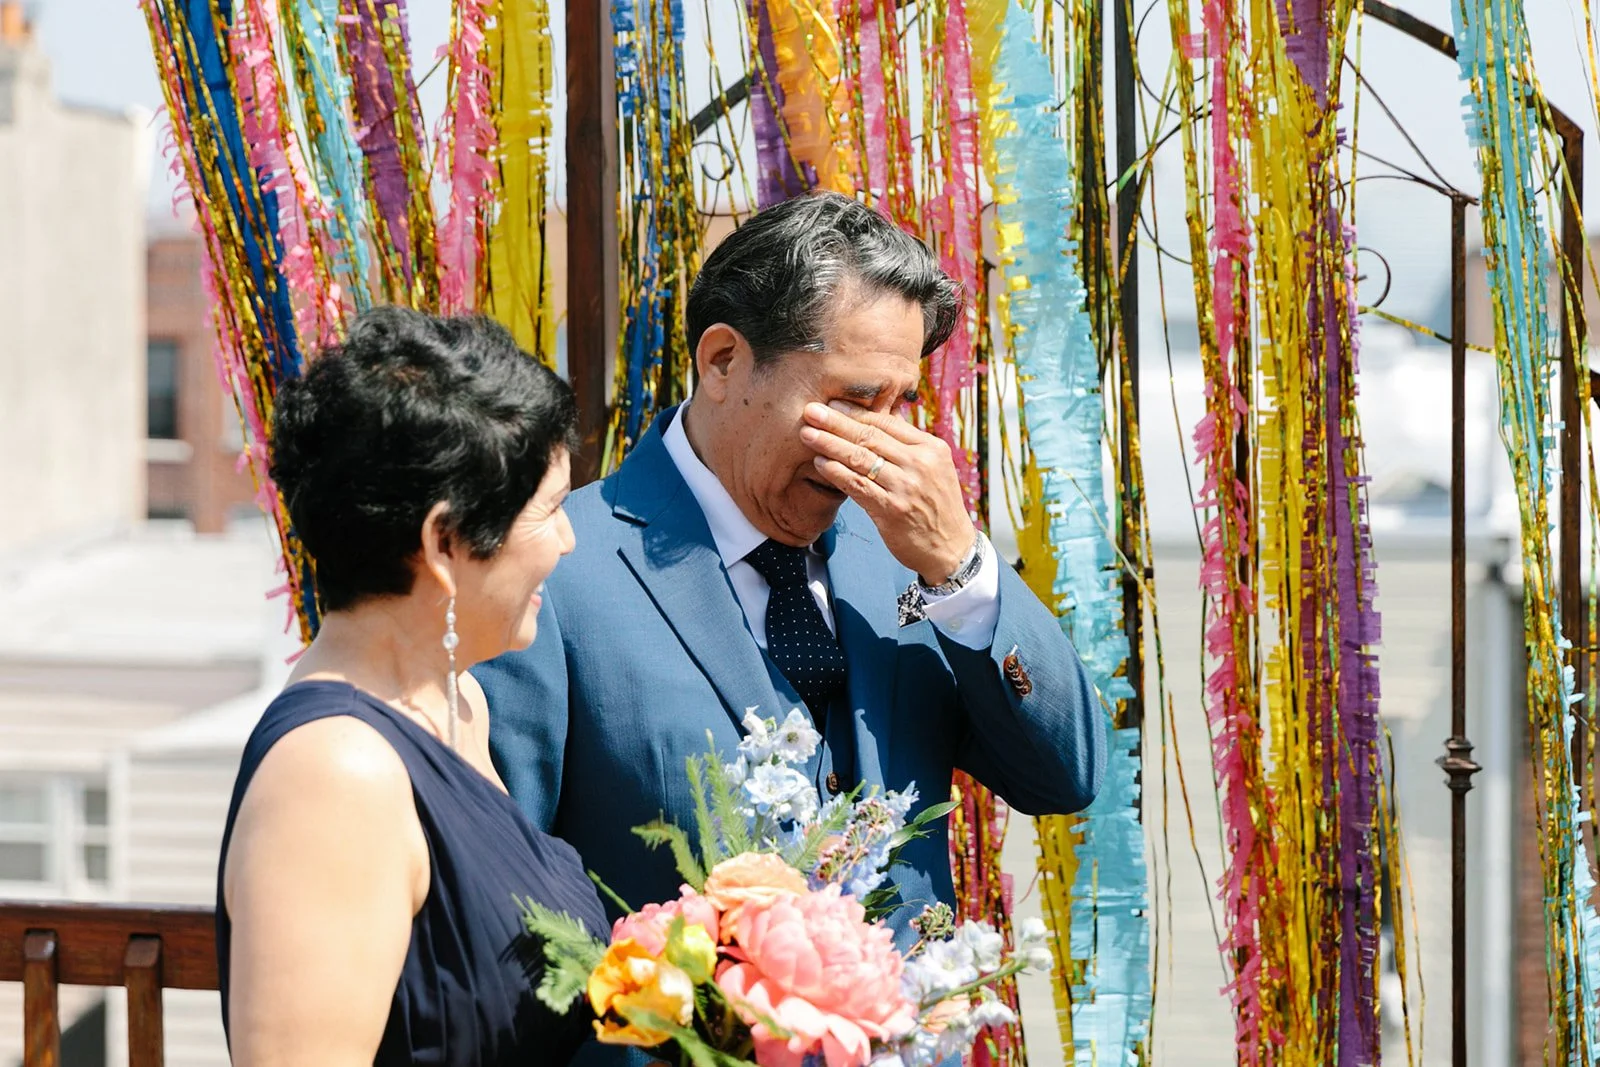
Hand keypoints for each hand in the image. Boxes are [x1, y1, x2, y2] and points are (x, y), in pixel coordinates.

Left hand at [800, 400, 976, 584]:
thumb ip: (908, 445)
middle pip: (870, 436)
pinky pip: (859, 487)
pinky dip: (837, 473)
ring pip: (861, 459)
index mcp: (931, 448)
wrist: (951, 548)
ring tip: (808, 434)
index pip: (887, 423)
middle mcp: (920, 464)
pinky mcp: (892, 511)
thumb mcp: (934, 468)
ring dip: (830, 444)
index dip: (856, 412)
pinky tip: (820, 464)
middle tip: (810, 410)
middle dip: (836, 422)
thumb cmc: (937, 506)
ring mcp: (906, 488)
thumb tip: (879, 418)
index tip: (832, 403)